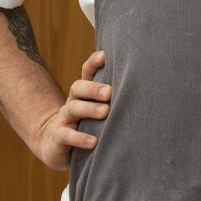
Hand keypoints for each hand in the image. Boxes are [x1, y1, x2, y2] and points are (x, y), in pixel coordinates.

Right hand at [32, 50, 112, 169]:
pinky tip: (93, 141)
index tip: (105, 56)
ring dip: (89, 109)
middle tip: (110, 92)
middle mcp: (73, 101)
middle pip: (78, 87)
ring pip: (73, 108)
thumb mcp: (99, 109)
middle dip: (94, 88)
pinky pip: (66, 135)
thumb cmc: (87, 124)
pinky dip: (80, 138)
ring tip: (105, 112)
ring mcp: (64, 119)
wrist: (55, 144)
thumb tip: (145, 87)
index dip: (94, 63)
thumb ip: (114, 99)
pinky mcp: (58, 137)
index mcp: (84, 93)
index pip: (87, 72)